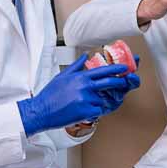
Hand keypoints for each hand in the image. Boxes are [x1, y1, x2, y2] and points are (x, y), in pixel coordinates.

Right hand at [17, 54, 139, 136]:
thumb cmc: (50, 95)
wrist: (41, 111)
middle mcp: (85, 86)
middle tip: (124, 82)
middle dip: (120, 82)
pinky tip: (83, 111)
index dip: (116, 68)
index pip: (103, 70)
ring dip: (98, 102)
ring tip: (84, 104)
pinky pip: (98, 111)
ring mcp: (86, 99)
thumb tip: (85, 56)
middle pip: (110, 82)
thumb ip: (76, 65)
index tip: (125, 67)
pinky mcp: (86, 111)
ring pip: (103, 100)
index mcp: (80, 77)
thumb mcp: (62, 76)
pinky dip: (94, 112)